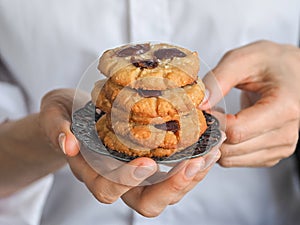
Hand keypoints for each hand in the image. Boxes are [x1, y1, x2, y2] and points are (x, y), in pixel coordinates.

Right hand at [40, 88, 222, 216]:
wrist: (76, 114)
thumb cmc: (64, 114)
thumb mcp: (54, 114)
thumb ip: (56, 128)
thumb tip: (67, 144)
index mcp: (93, 171)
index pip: (110, 190)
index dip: (127, 181)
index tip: (146, 163)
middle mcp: (117, 178)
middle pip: (147, 202)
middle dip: (173, 187)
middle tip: (195, 163)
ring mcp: (136, 171)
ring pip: (167, 190)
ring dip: (191, 176)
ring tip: (211, 152)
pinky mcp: (150, 157)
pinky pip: (174, 170)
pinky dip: (192, 161)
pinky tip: (207, 143)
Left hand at [201, 40, 299, 166]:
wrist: (292, 72)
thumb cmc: (271, 63)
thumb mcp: (243, 59)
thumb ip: (219, 79)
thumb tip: (200, 104)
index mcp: (284, 108)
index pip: (236, 131)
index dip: (213, 122)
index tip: (205, 109)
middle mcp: (287, 133)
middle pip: (232, 149)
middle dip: (212, 132)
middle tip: (211, 112)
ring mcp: (281, 147)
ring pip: (231, 159)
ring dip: (218, 141)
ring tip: (223, 118)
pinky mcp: (272, 154)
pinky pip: (236, 161)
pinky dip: (226, 147)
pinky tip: (230, 127)